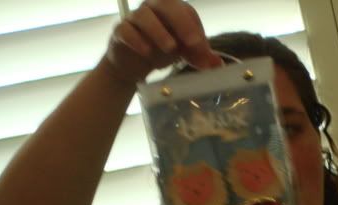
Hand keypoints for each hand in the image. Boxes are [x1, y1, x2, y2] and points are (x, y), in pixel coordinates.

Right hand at [106, 0, 222, 82]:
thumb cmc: (161, 52)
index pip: (186, 11)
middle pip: (166, 4)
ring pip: (144, 16)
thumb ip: (201, 57)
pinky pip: (126, 30)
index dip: (195, 28)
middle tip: (191, 43)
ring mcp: (135, 19)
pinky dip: (137, 40)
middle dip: (181, 22)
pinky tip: (147, 52)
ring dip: (158, 31)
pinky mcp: (120, 32)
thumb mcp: (184, 54)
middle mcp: (153, 9)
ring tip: (170, 48)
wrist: (134, 65)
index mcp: (172, 10)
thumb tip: (217, 64)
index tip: (202, 48)